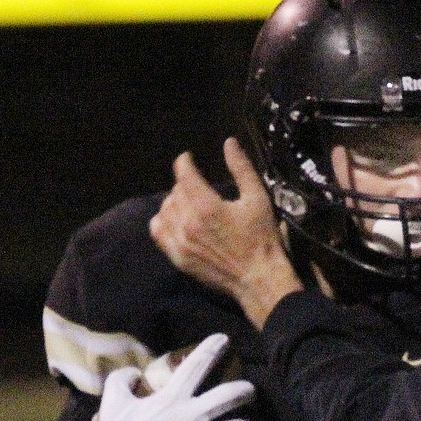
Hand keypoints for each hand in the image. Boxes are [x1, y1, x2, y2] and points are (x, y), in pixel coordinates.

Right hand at [70, 334, 259, 420]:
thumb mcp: (112, 403)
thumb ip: (122, 380)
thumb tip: (135, 372)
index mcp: (170, 398)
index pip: (196, 365)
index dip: (213, 348)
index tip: (224, 339)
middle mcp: (191, 417)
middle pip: (232, 394)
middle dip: (247, 391)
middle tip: (250, 392)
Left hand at [149, 137, 303, 326]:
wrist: (259, 279)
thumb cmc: (262, 239)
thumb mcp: (258, 199)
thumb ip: (241, 169)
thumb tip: (229, 142)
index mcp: (207, 206)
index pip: (183, 173)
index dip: (185, 162)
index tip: (189, 159)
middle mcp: (188, 223)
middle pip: (175, 191)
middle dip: (185, 185)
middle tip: (199, 188)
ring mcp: (180, 242)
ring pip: (164, 210)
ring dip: (174, 203)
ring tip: (189, 205)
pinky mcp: (178, 258)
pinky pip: (158, 232)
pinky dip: (162, 222)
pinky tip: (175, 221)